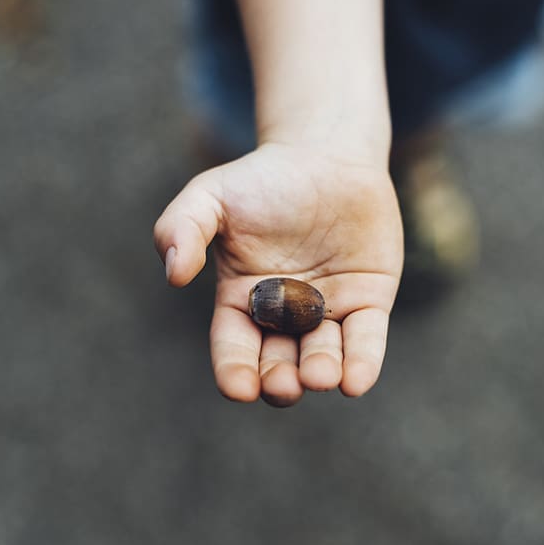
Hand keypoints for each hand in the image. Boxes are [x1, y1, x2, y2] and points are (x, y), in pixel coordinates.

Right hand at [154, 142, 402, 406]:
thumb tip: (174, 275)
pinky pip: (366, 339)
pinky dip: (362, 363)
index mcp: (242, 300)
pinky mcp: (369, 301)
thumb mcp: (210, 196)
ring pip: (323, 355)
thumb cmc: (262, 178)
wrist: (327, 155)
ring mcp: (328, 310)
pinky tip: (355, 382)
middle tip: (284, 384)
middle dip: (280, 380)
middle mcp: (285, 315)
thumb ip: (181, 229)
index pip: (235, 347)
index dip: (235, 371)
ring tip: (319, 376)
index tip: (239, 389)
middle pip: (279, 362)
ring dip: (320, 372)